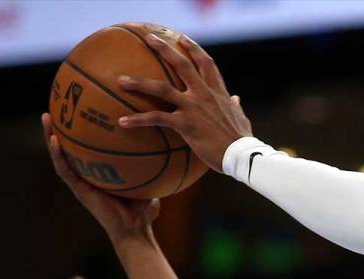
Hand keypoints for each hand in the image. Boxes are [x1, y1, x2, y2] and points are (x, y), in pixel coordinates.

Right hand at [41, 112, 161, 241]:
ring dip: (51, 136)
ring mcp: (80, 182)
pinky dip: (58, 155)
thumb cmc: (144, 210)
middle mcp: (87, 175)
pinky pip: (64, 170)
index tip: (81, 107)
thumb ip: (156, 163)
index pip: (88, 146)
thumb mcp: (151, 180)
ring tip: (47, 116)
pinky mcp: (78, 190)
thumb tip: (169, 142)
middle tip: (58, 104)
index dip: (83, 129)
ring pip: (60, 155)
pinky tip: (55, 139)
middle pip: (71, 146)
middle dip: (64, 126)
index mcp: (100, 171)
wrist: (135, 231)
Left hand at [117, 34, 251, 171]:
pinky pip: (157, 118)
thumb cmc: (242, 140)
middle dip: (165, 49)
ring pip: (161, 88)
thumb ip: (236, 107)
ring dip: (139, 83)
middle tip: (150, 39)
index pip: (206, 64)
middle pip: (182, 65)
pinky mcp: (185, 124)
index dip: (194, 49)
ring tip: (121, 80)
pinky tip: (123, 122)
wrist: (241, 155)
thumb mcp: (241, 119)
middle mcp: (204, 94)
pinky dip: (138, 119)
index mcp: (218, 92)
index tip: (183, 38)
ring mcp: (193, 107)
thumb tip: (236, 100)